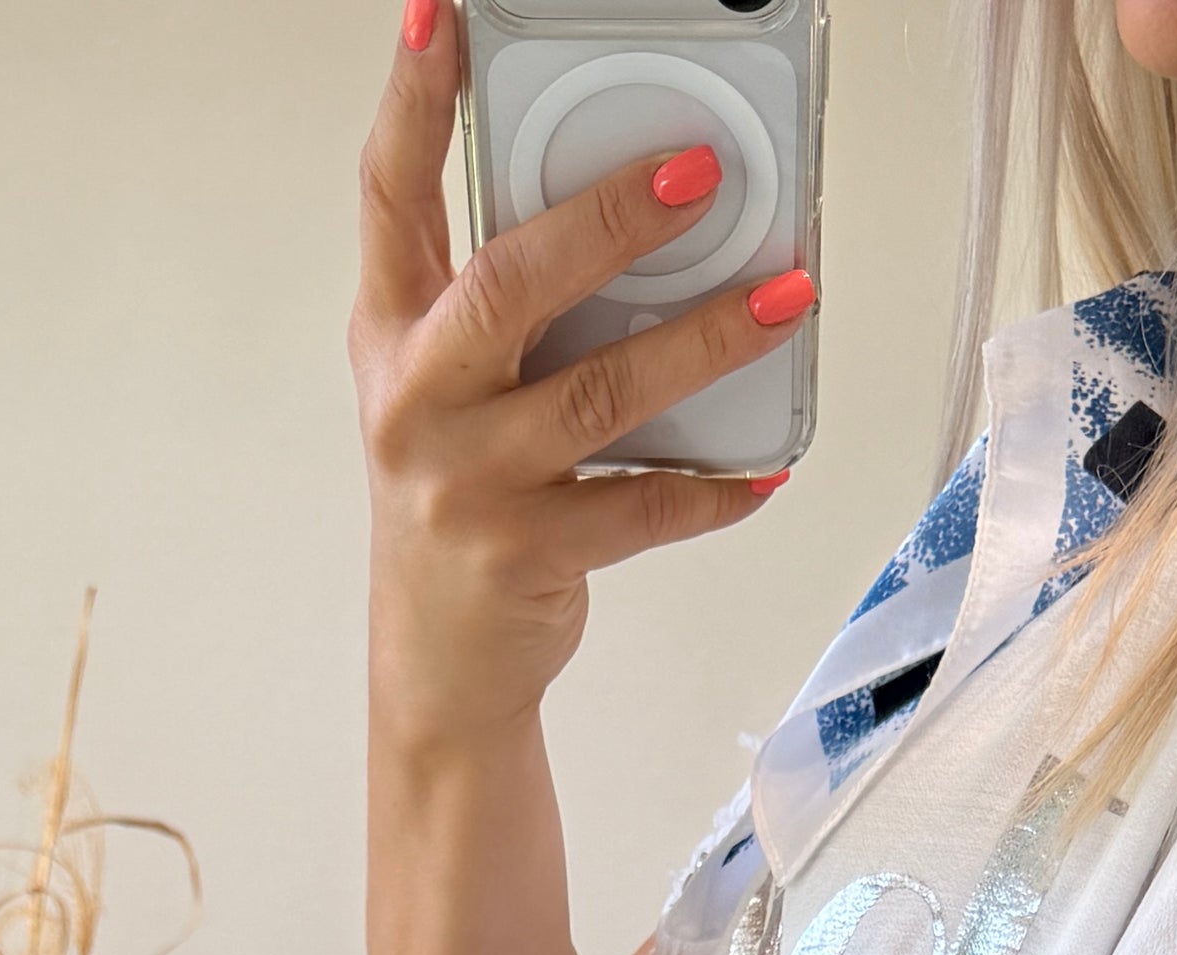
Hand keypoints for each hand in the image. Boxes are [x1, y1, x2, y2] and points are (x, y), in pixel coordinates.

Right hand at [352, 3, 804, 751]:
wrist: (439, 667)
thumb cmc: (456, 503)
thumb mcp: (445, 390)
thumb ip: (502, 305)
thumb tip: (639, 214)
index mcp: (392, 335)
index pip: (388, 195)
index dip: (412, 101)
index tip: (439, 15)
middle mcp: (416, 401)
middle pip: (508, 284)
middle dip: (608, 221)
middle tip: (701, 174)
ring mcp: (467, 483)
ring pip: (596, 393)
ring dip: (704, 341)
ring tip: (788, 296)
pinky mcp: (525, 556)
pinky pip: (641, 508)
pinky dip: (712, 487)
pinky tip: (764, 468)